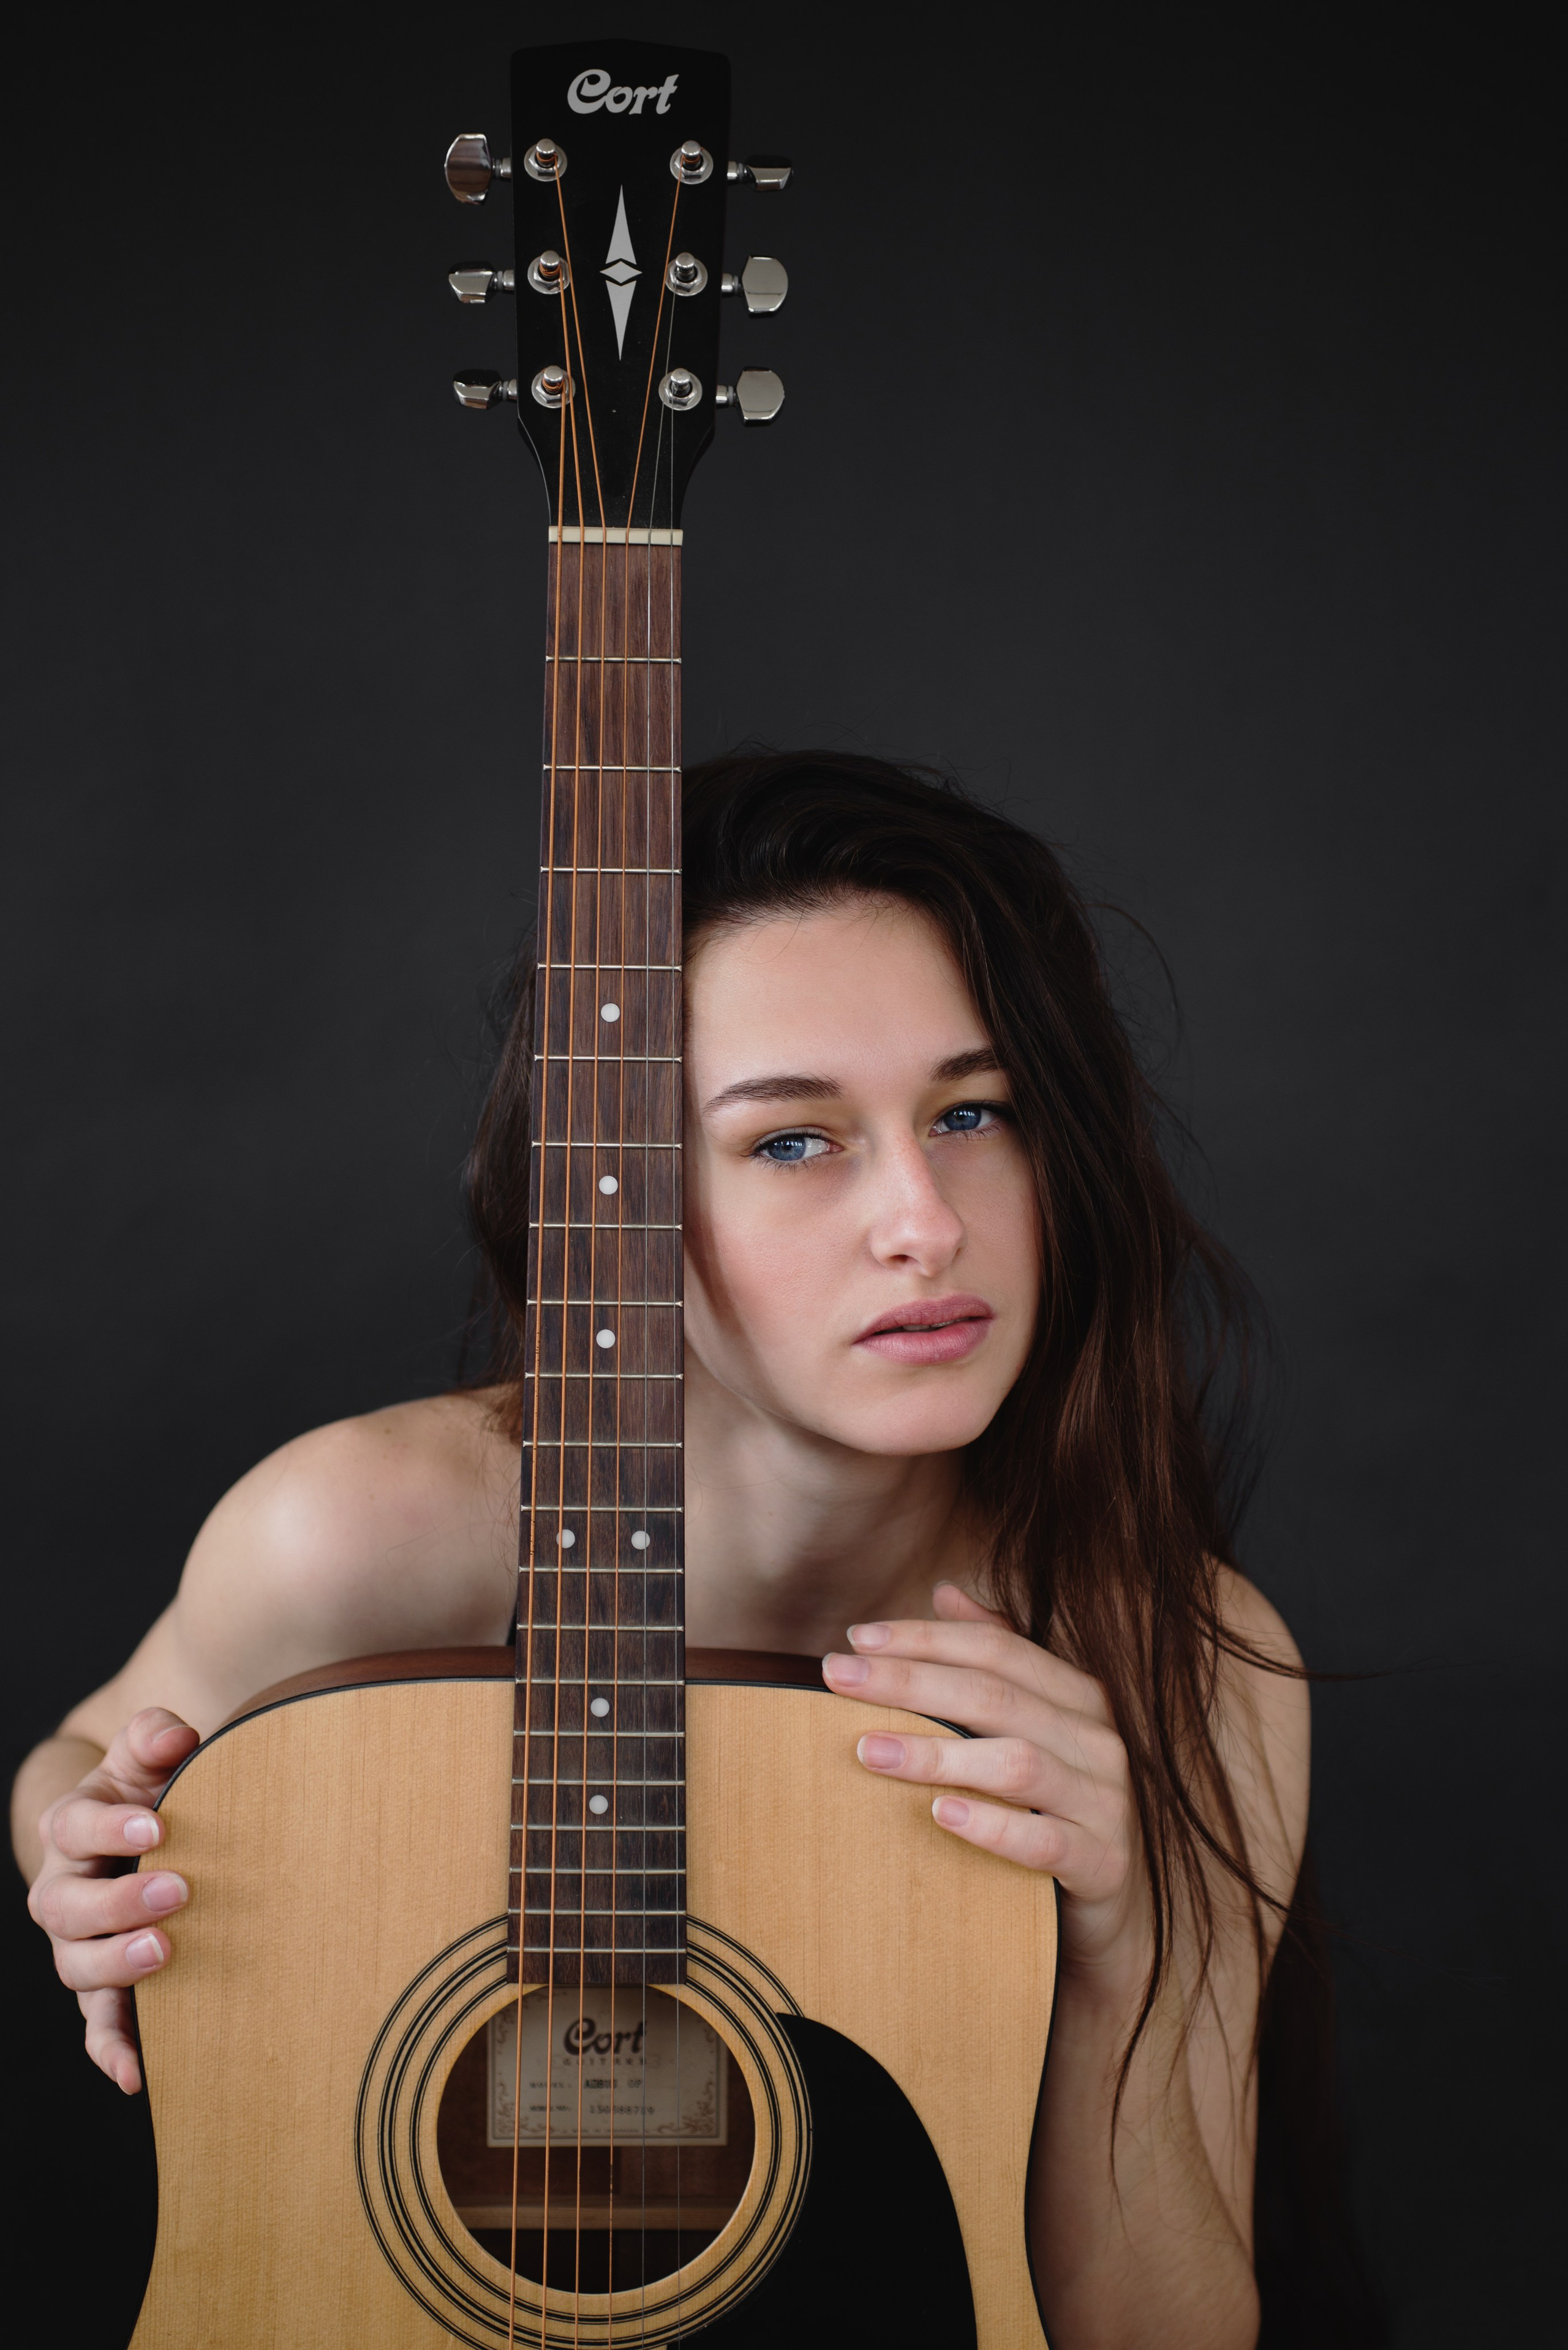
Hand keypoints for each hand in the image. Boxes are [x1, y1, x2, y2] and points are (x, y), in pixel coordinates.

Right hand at [27, 1709, 199, 2091]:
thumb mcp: (147, 1756)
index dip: (110, 1826)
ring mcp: (80, 1945)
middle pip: (67, 1907)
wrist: (140, 1837)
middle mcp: (64, 1891)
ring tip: (166, 1954)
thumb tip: (176, 1735)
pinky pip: (98, 2028)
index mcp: (71, 1827)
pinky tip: (139, 2072)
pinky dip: (113, 2050)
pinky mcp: (105, 1989)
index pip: (73, 1826)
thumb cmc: (149, 1792)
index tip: (160, 1824)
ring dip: (117, 1967)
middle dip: (119, 1902)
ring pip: (76, 1968)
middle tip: (179, 1891)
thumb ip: (156, 1735)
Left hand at [822, 1585, 1148, 1986]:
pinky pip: (1044, 1840)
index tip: (856, 1638)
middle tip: (837, 1678)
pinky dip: (992, 1825)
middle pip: (995, 1695)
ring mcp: (1106, 1801)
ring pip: (1016, 1762)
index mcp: (1077, 1696)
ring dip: (936, 1753)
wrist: (1115, 1910)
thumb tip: (945, 1592)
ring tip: (867, 1750)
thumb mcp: (1029, 1727)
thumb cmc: (1057, 1806)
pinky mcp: (1104, 1863)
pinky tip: (940, 1813)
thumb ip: (996, 1659)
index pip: (997, 1648)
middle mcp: (1097, 1739)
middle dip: (909, 1681)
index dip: (926, 1638)